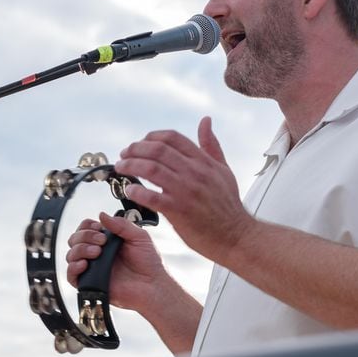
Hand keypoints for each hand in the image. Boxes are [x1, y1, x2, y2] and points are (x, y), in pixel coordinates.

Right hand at [66, 213, 166, 311]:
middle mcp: (97, 253)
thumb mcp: (139, 236)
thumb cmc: (149, 263)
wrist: (152, 285)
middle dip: (85, 236)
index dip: (88, 226)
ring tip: (97, 252)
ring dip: (81, 249)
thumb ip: (121, 224)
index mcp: (107, 241)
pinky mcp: (90, 283)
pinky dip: (73, 267)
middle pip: (75, 239)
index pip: (85, 228)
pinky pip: (71, 275)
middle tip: (101, 241)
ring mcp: (92, 268)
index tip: (99, 228)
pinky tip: (85, 264)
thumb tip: (102, 215)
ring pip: (71, 254)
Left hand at [114, 116, 254, 263]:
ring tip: (121, 168)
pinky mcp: (179, 211)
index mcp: (203, 161)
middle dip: (135, 149)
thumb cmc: (228, 205)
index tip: (140, 143)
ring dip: (131, 166)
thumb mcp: (223, 170)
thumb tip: (205, 121)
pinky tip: (129, 191)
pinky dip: (137, 192)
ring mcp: (186, 191)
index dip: (151, 137)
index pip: (172, 138)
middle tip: (124, 155)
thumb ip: (211, 145)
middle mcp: (194, 172)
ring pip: (151, 169)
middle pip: (157, 150)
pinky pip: (152, 197)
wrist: (236, 235)